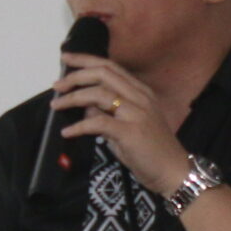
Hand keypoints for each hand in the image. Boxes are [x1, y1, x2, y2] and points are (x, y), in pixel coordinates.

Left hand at [52, 53, 191, 194]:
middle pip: (103, 73)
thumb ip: (108, 112)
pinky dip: (79, 126)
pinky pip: (98, 122)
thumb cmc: (152, 150)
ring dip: (73, 98)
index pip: (110, 66)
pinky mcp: (130, 132)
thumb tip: (85, 105)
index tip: (66, 58)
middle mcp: (140, 97)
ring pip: (99, 94)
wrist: (173, 172)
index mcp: (141, 91)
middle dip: (76, 76)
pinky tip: (67, 132)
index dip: (86, 60)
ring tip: (57, 106)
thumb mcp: (128, 125)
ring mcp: (136, 113)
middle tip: (57, 85)